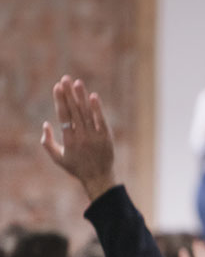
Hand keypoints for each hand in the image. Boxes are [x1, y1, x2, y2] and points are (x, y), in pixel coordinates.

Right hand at [41, 76, 116, 200]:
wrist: (99, 178)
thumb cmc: (76, 168)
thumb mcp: (58, 158)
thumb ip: (48, 142)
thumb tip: (45, 123)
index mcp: (69, 140)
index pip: (63, 116)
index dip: (60, 100)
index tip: (57, 87)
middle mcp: (82, 137)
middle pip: (74, 111)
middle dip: (69, 94)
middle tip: (65, 78)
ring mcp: (95, 137)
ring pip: (87, 113)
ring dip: (82, 97)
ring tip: (77, 82)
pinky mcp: (106, 137)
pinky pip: (101, 121)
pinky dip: (98, 109)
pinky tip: (94, 97)